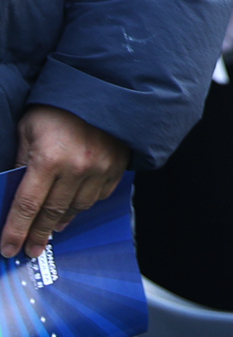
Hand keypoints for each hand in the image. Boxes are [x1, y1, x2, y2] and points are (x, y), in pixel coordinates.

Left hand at [3, 106, 128, 258]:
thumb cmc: (58, 106)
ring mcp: (100, 167)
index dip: (15, 231)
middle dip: (37, 234)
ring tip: (52, 227)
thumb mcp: (28, 130)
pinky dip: (85, 203)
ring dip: (62, 220)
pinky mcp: (117, 165)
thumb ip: (21, 161)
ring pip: (77, 207)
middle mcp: (77, 167)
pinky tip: (75, 205)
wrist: (101, 86)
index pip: (26, 205)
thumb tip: (13, 192)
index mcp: (48, 158)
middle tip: (30, 250)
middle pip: (52, 212)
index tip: (8, 249)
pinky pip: (100, 195)